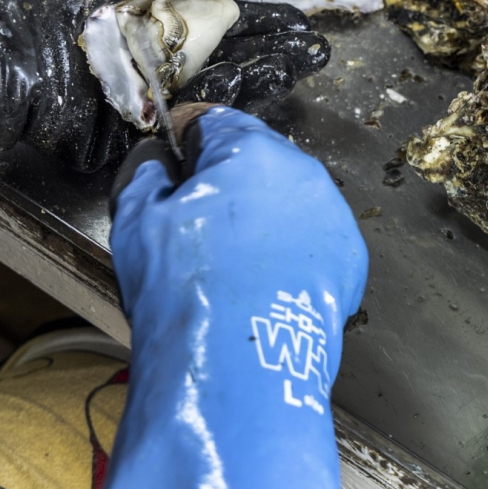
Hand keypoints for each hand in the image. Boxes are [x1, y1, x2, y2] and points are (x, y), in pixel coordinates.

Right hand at [97, 106, 366, 488]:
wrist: (236, 366)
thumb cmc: (184, 289)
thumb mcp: (137, 221)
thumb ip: (147, 173)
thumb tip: (159, 160)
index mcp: (253, 152)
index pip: (217, 122)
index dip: (190, 142)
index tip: (176, 164)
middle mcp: (305, 175)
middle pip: (259, 161)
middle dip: (230, 182)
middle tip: (199, 223)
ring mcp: (334, 218)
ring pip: (290, 203)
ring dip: (264, 218)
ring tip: (232, 261)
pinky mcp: (350, 261)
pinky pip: (313, 241)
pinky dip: (291, 253)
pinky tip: (263, 283)